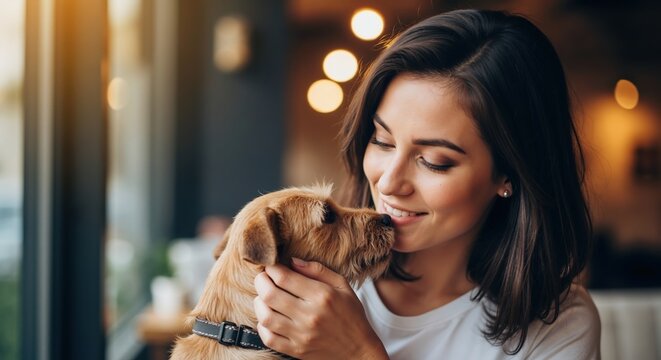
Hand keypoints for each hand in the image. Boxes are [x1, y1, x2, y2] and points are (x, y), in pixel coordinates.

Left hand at [253, 258, 387, 358]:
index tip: (272, 266)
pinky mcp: (296, 350)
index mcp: (322, 296)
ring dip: (259, 302)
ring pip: (265, 316)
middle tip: (263, 278)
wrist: (359, 350)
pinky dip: (262, 326)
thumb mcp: (342, 285)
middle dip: (261, 281)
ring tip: (264, 296)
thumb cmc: (351, 314)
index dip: (272, 268)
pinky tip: (268, 317)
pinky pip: (269, 338)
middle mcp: (310, 315)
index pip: (284, 278)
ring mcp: (301, 335)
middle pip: (270, 294)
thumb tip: (292, 261)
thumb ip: (317, 270)